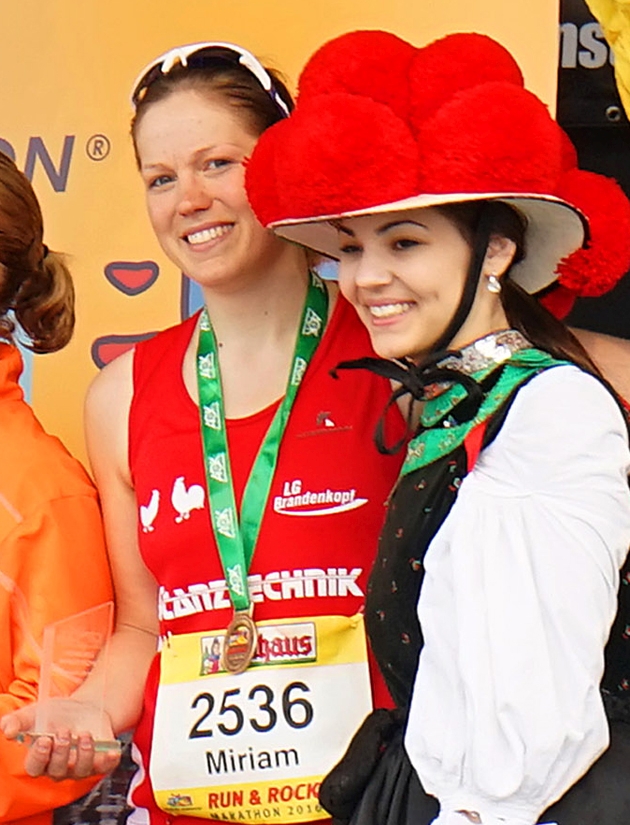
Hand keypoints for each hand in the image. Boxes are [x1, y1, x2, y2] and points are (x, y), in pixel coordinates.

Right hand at [1, 701, 120, 778]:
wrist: (85, 707)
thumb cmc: (58, 713)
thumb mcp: (36, 712)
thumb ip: (18, 720)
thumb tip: (6, 730)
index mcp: (41, 759)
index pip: (35, 767)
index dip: (39, 757)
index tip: (44, 740)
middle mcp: (60, 767)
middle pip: (57, 770)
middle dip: (60, 752)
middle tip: (64, 731)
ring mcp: (80, 766)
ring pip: (80, 770)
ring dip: (83, 754)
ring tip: (84, 734)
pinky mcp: (100, 761)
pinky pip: (104, 767)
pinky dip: (108, 760)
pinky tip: (111, 750)